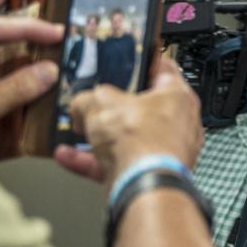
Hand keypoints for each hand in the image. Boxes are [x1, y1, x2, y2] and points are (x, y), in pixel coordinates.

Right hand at [53, 58, 201, 185]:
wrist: (143, 185)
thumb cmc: (139, 139)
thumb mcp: (100, 102)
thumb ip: (88, 98)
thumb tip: (81, 103)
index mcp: (178, 97)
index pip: (164, 69)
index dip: (143, 62)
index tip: (129, 60)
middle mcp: (179, 124)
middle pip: (144, 108)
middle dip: (115, 106)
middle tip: (94, 101)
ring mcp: (166, 151)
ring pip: (129, 138)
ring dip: (100, 137)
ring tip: (78, 130)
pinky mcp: (151, 174)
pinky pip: (118, 163)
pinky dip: (93, 161)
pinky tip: (67, 156)